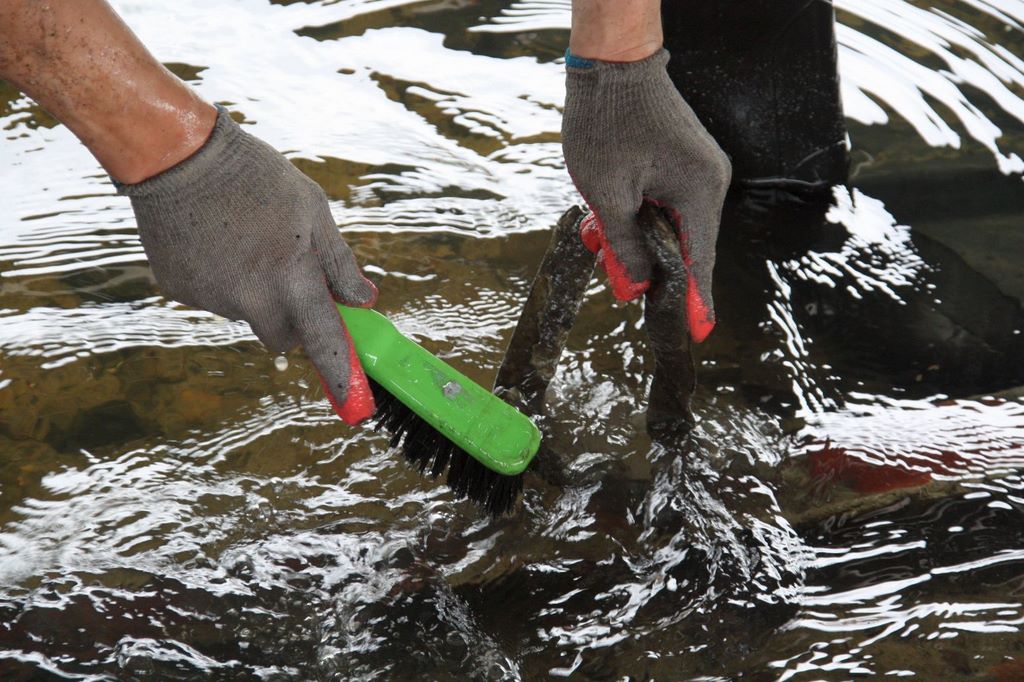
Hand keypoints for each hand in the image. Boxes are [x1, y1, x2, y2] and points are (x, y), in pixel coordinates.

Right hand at [120, 108, 378, 423]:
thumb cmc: (258, 178)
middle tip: (286, 277)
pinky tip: (214, 241)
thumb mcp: (314, 211)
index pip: (323, 341)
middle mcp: (252, 299)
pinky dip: (219, 280)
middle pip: (281, 338)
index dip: (339, 372)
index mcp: (292, 278)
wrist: (178, 157)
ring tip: (242, 240)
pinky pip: (212, 298)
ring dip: (252, 293)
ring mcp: (212, 298)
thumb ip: (339, 263)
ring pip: (245, 314)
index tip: (351, 403)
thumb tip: (364, 301)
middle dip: (291, 320)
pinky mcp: (181, 291)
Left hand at [561, 48, 730, 342]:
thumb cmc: (607, 123)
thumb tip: (638, 285)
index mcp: (698, 191)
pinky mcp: (682, 159)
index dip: (694, 299)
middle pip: (684, 245)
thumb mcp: (607, 195)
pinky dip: (637, 215)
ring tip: (600, 238)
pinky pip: (665, 202)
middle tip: (617, 281)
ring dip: (636, 238)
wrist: (611, 62)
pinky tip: (608, 216)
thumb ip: (625, 246)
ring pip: (670, 224)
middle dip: (649, 266)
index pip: (700, 260)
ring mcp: (697, 168)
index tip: (696, 332)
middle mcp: (708, 181)